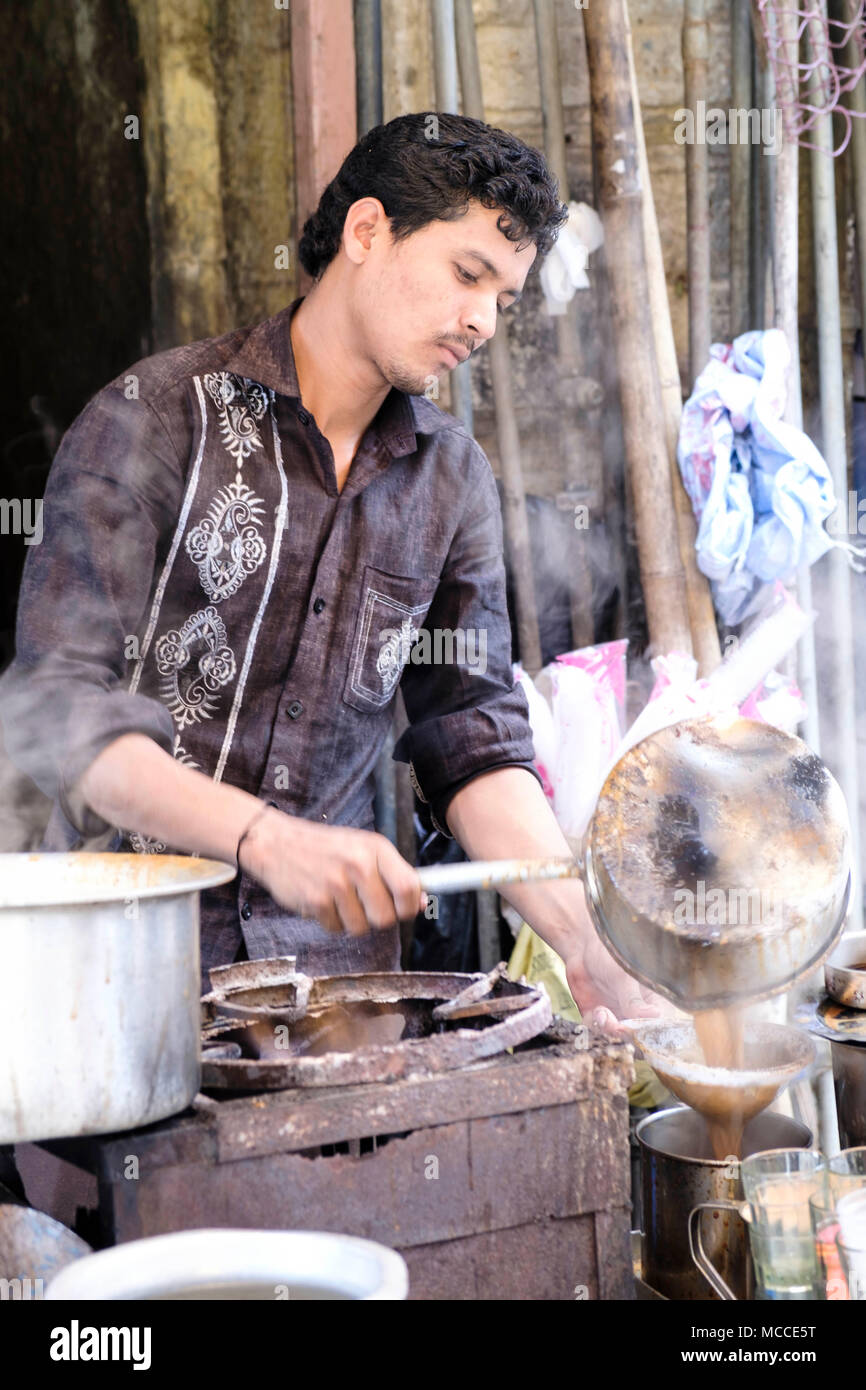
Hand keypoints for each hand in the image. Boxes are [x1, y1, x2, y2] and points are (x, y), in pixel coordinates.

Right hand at [240, 810, 424, 934]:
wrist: (277, 843)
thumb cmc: (326, 848)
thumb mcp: (363, 849)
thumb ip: (393, 873)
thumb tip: (423, 902)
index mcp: (375, 848)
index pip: (409, 887)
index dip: (410, 907)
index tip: (404, 909)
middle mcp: (358, 864)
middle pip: (386, 917)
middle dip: (377, 918)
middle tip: (365, 905)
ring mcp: (335, 883)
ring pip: (361, 928)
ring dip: (352, 921)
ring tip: (340, 899)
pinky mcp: (315, 901)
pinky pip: (336, 929)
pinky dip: (330, 922)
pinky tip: (322, 901)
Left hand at [564, 928, 681, 1035]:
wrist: (584, 946)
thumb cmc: (612, 953)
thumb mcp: (624, 975)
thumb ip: (634, 999)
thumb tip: (655, 1017)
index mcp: (656, 1002)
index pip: (659, 1027)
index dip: (646, 1033)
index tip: (633, 1028)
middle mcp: (639, 1014)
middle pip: (638, 1039)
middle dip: (624, 1035)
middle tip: (613, 1023)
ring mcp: (619, 1017)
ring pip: (617, 1038)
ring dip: (608, 1031)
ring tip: (601, 1012)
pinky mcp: (600, 1018)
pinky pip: (598, 1033)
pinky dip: (595, 1027)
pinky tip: (594, 1011)